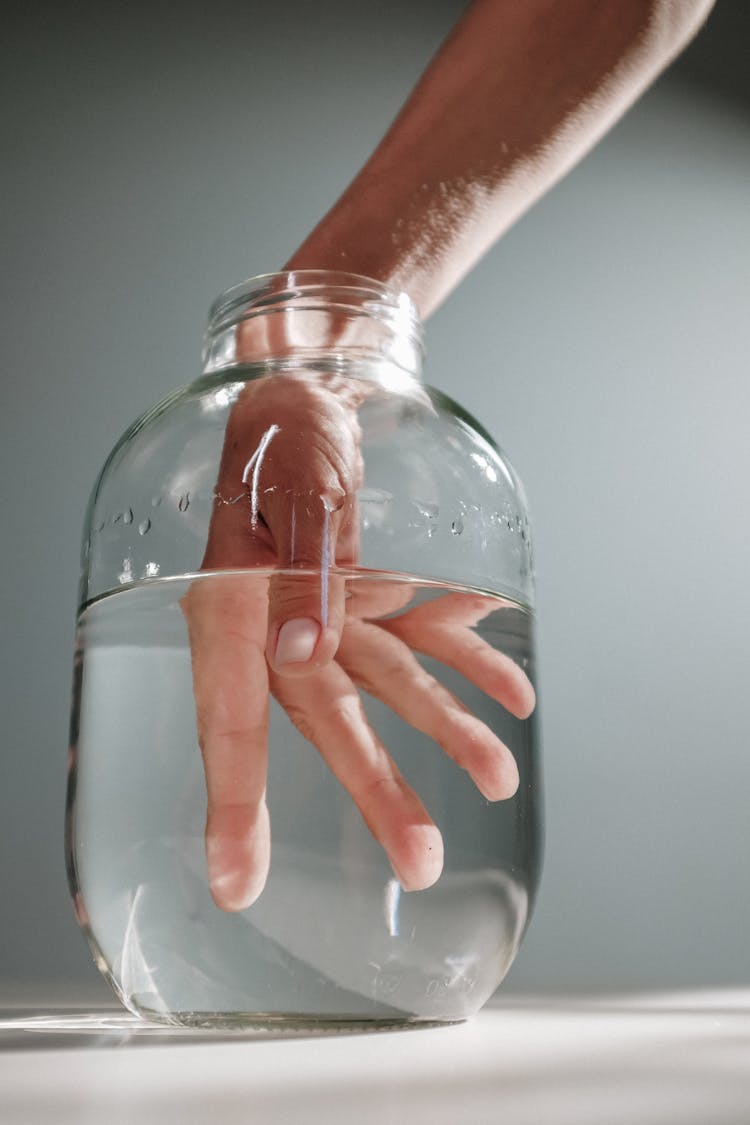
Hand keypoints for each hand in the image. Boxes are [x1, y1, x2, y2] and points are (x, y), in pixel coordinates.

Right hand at [182, 372, 534, 911]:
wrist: (311, 399)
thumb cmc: (286, 430)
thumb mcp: (296, 479)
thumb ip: (302, 565)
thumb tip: (302, 653)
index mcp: (233, 605)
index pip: (228, 715)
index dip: (233, 800)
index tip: (235, 882)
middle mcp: (279, 627)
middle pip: (325, 720)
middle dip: (375, 789)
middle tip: (420, 860)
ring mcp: (330, 617)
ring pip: (388, 689)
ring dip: (446, 733)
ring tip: (499, 776)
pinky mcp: (374, 598)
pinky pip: (425, 641)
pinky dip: (472, 663)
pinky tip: (515, 696)